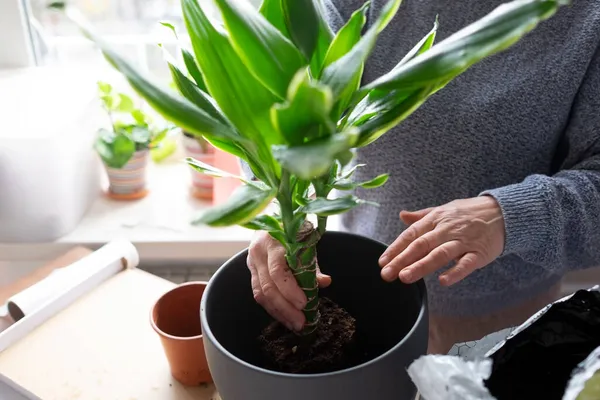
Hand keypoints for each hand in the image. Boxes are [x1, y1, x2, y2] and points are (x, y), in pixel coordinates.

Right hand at [247, 231, 331, 330]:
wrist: (271, 222)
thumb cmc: (291, 232)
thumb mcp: (304, 242)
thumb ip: (312, 264)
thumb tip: (325, 282)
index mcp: (271, 242)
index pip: (277, 270)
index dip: (290, 289)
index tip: (304, 303)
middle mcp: (257, 253)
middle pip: (268, 286)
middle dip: (285, 308)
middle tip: (301, 322)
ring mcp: (251, 263)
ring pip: (261, 294)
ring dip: (278, 312)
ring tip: (294, 324)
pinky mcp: (250, 272)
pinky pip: (258, 295)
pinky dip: (272, 308)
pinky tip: (284, 317)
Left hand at [378, 196, 504, 285]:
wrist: (504, 212)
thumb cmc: (469, 212)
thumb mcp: (444, 209)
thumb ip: (422, 216)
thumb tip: (402, 216)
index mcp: (436, 219)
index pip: (411, 234)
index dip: (396, 248)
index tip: (382, 261)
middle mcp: (447, 229)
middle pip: (421, 245)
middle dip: (402, 260)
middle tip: (387, 274)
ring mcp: (463, 241)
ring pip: (440, 254)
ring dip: (421, 266)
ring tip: (405, 277)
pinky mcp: (480, 253)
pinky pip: (466, 263)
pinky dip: (455, 272)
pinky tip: (443, 281)